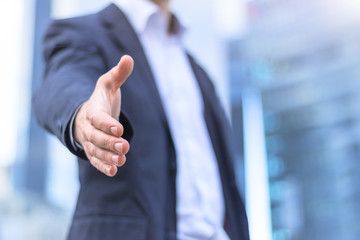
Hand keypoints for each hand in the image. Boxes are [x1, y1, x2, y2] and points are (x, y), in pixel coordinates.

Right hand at [74, 55, 133, 176]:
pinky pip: (95, 160)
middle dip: (109, 142)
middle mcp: (89, 127)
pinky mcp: (93, 151)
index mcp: (93, 110)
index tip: (119, 128)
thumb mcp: (108, 84)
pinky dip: (103, 165)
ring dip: (108, 156)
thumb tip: (128, 58)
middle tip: (123, 146)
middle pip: (96, 137)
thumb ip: (118, 74)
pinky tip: (114, 171)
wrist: (87, 115)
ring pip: (96, 151)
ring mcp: (90, 141)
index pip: (98, 118)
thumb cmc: (101, 99)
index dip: (107, 124)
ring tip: (121, 160)